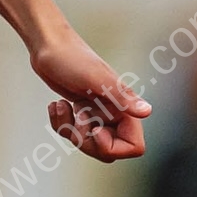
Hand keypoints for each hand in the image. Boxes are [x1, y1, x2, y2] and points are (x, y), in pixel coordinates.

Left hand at [32, 26, 149, 161]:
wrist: (49, 45)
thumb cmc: (72, 58)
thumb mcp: (96, 79)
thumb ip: (121, 97)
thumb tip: (147, 112)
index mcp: (125, 107)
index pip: (134, 147)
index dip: (112, 146)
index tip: (95, 129)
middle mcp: (114, 113)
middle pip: (107, 151)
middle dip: (85, 140)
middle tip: (77, 116)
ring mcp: (97, 113)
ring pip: (87, 143)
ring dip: (69, 129)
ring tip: (62, 105)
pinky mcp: (81, 111)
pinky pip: (72, 133)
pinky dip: (60, 122)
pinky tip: (56, 104)